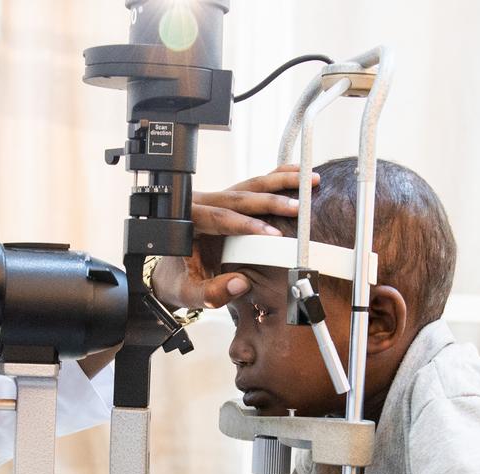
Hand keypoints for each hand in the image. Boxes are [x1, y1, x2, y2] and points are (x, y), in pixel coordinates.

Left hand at [151, 164, 318, 309]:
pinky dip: (279, 178)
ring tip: (309, 181)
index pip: (219, 219)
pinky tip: (300, 174)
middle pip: (239, 196)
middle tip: (298, 208)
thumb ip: (210, 294)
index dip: (247, 226)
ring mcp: (217, 198)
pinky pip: (255, 185)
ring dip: (282, 181)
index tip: (273, 234)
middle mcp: (202, 204)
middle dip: (271, 201)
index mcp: (187, 222)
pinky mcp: (230, 199)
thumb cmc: (179, 281)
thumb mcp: (189, 294)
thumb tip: (239, 284)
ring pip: (251, 184)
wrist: (170, 271)